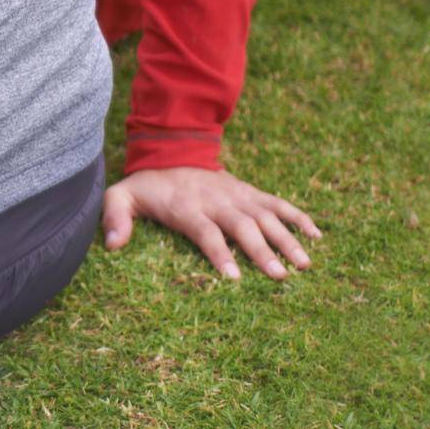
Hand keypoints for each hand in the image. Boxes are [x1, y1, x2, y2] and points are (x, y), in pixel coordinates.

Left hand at [104, 166, 320, 279]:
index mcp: (187, 207)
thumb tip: (112, 246)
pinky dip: (298, 217)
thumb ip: (115, 217)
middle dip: (262, 251)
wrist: (171, 151)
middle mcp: (216, 201)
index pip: (205, 232)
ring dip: (287, 239)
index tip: (233, 277)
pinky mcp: (250, 191)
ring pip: (266, 217)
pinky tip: (318, 235)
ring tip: (305, 264)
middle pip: (242, 227)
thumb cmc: (148, 186)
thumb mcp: (121, 196)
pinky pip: (278, 203)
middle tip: (281, 276)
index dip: (218, 253)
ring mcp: (237, 195)